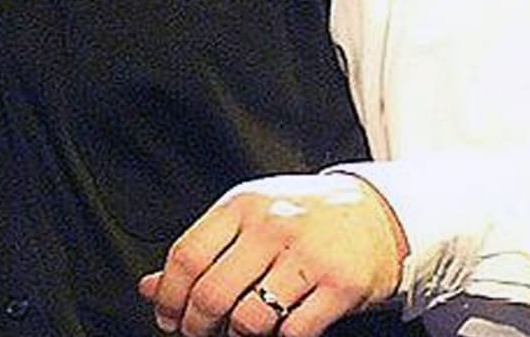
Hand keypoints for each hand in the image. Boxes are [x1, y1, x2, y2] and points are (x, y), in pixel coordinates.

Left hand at [137, 172, 407, 336]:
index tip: (167, 316)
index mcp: (243, 206)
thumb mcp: (249, 218)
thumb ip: (202, 250)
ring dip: (237, 336)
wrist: (379, 213)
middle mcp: (273, 226)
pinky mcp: (340, 286)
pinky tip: (277, 331)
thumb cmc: (306, 216)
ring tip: (239, 332)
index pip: (186, 256)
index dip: (169, 296)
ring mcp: (308, 256)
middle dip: (197, 326)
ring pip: (249, 319)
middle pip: (212, 293)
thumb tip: (150, 287)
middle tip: (198, 332)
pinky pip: (293, 331)